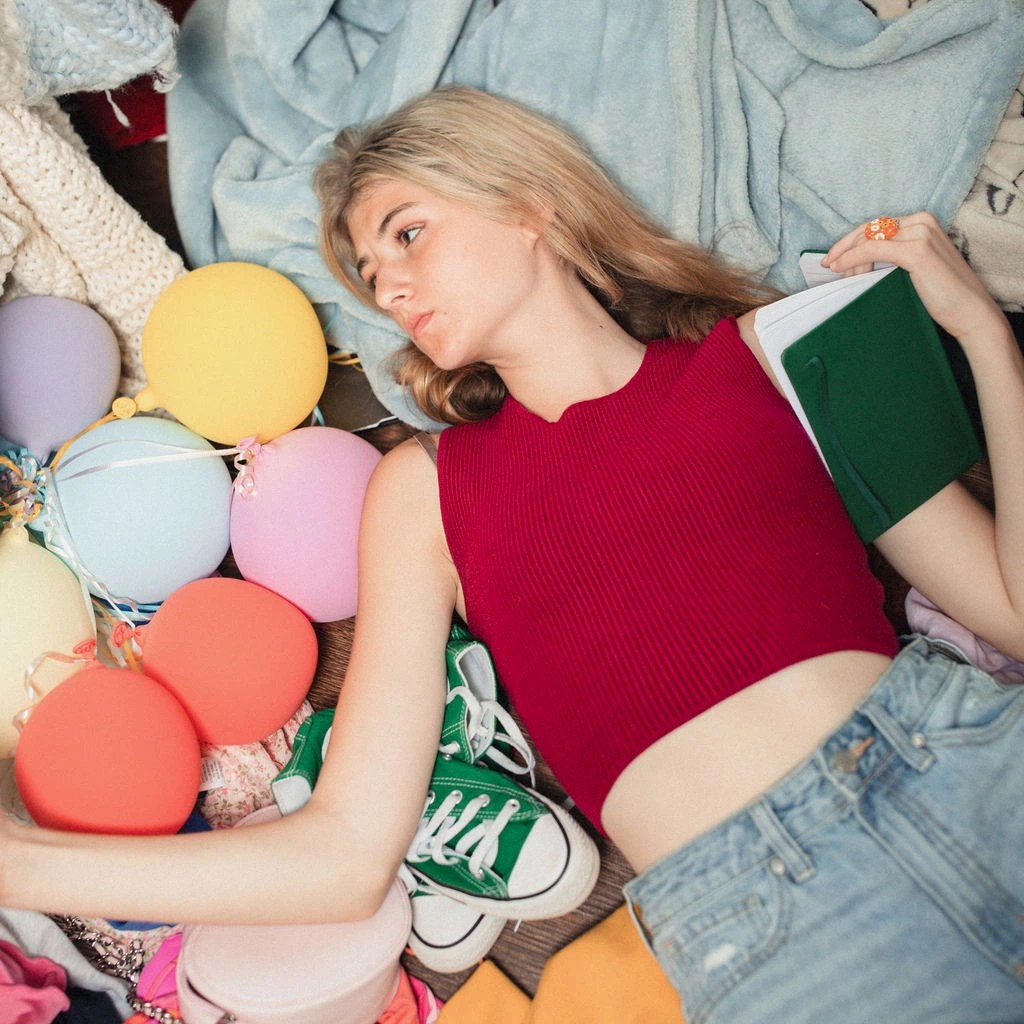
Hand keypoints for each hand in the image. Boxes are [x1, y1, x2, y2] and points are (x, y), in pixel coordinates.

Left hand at [821, 212, 1006, 348]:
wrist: (970, 312)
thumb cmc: (944, 295)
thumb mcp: (915, 268)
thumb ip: (894, 257)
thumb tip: (860, 261)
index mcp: (922, 221)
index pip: (876, 226)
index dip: (851, 241)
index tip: (834, 257)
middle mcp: (922, 221)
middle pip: (869, 229)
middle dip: (845, 248)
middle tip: (830, 266)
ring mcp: (920, 234)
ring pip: (868, 239)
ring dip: (849, 259)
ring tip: (842, 278)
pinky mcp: (917, 251)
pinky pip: (872, 250)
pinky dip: (853, 258)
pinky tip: (842, 269)